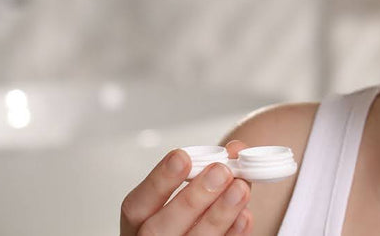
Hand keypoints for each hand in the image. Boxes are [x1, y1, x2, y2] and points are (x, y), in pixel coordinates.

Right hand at [120, 140, 252, 234]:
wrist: (207, 226)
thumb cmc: (197, 206)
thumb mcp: (195, 185)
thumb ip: (210, 167)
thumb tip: (235, 151)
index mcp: (140, 223)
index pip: (136, 207)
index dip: (158, 181)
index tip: (182, 157)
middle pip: (160, 230)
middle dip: (192, 199)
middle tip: (220, 172)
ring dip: (218, 214)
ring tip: (239, 188)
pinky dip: (233, 234)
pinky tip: (244, 215)